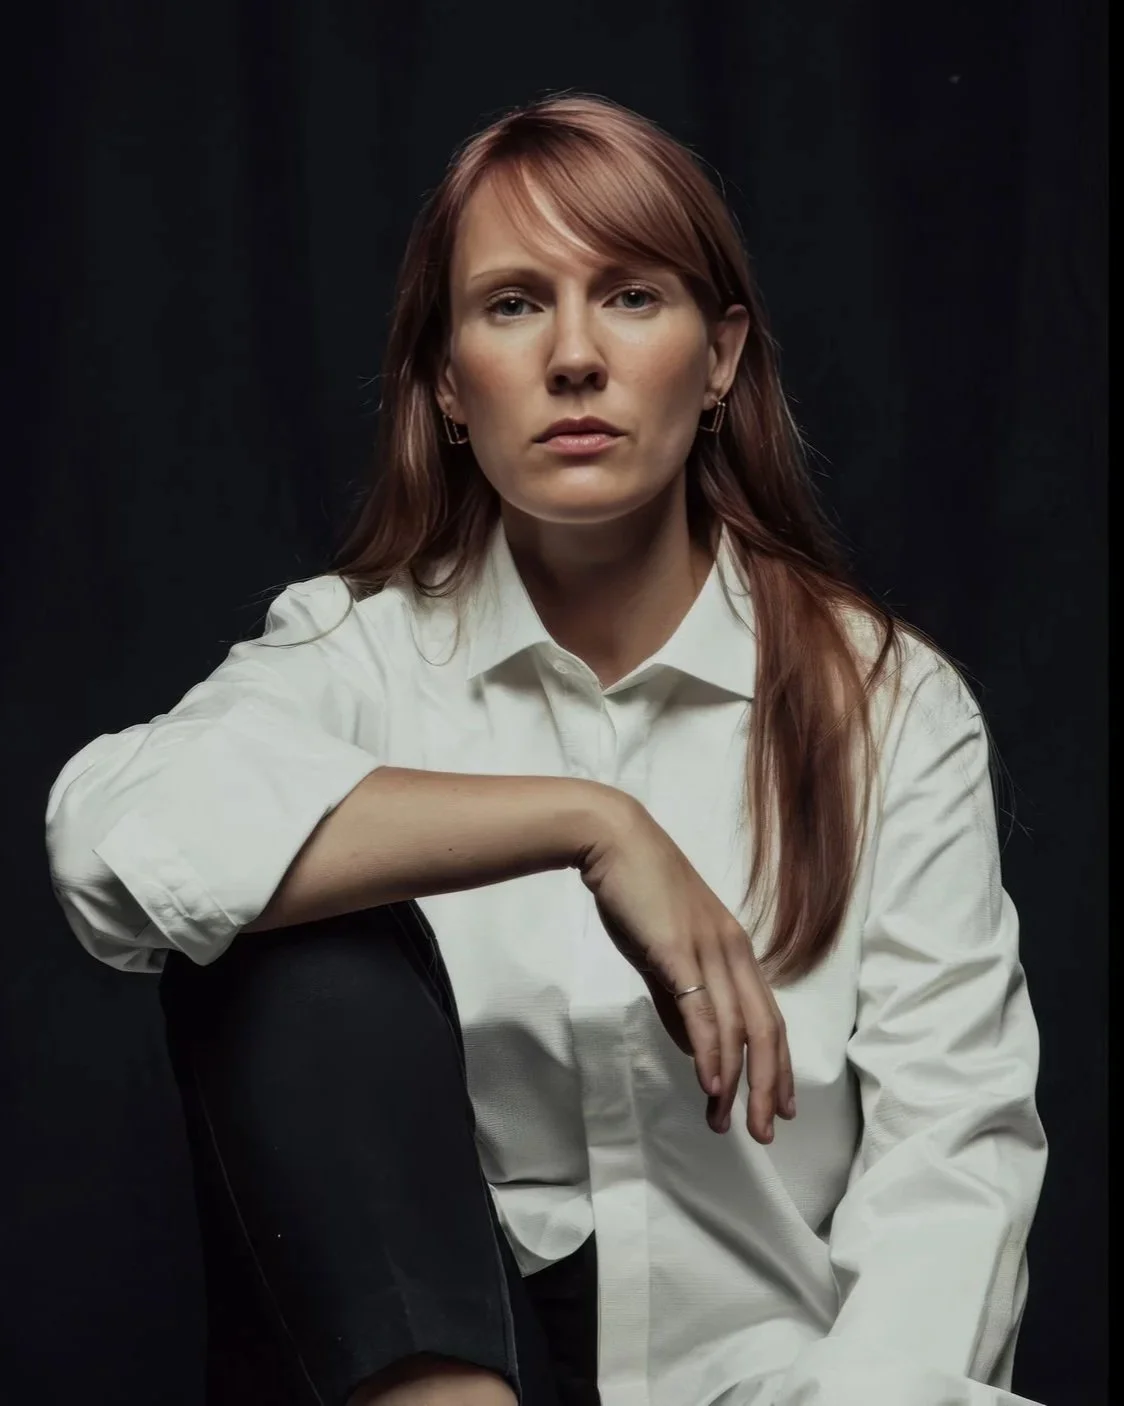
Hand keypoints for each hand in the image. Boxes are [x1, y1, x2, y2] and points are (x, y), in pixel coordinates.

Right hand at [577, 794, 795, 1142]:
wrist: (614, 842)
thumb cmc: (639, 892)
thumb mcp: (667, 950)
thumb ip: (681, 997)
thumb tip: (696, 1045)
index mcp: (736, 950)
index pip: (770, 1019)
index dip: (780, 1066)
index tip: (782, 1106)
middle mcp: (734, 952)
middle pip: (766, 1031)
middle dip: (771, 1087)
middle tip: (766, 1131)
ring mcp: (709, 950)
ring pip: (737, 1028)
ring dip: (737, 1081)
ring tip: (728, 1121)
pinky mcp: (679, 951)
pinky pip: (702, 1010)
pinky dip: (711, 1051)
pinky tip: (711, 1084)